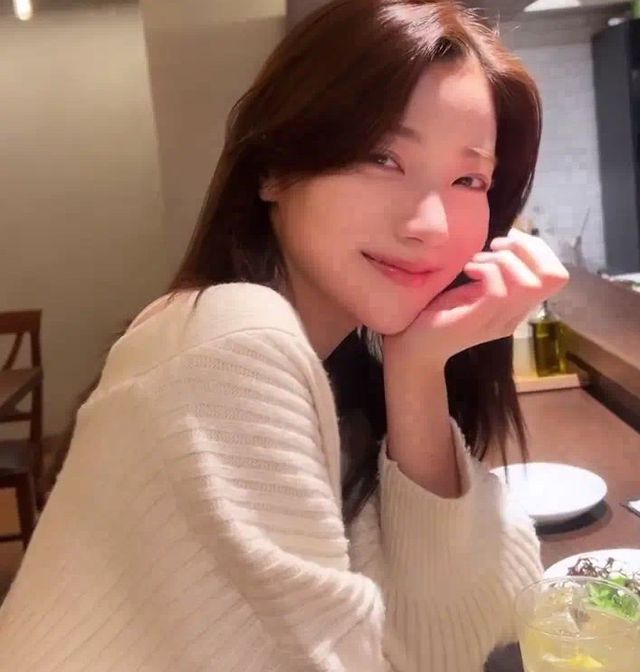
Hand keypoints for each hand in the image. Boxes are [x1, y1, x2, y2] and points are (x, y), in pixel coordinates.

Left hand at [382, 228, 569, 368]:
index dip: (538, 248)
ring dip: (502, 259)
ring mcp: (499, 320)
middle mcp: (515, 315)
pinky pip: (499, 290)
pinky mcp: (479, 320)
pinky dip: (485, 269)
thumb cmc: (439, 313)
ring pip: (529, 283)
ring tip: (477, 261)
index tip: (508, 241)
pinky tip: (468, 270)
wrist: (415, 348)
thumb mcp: (474, 287)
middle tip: (494, 246)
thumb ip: (495, 271)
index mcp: (518, 306)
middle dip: (526, 248)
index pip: (558, 275)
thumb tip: (509, 239)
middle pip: (553, 277)